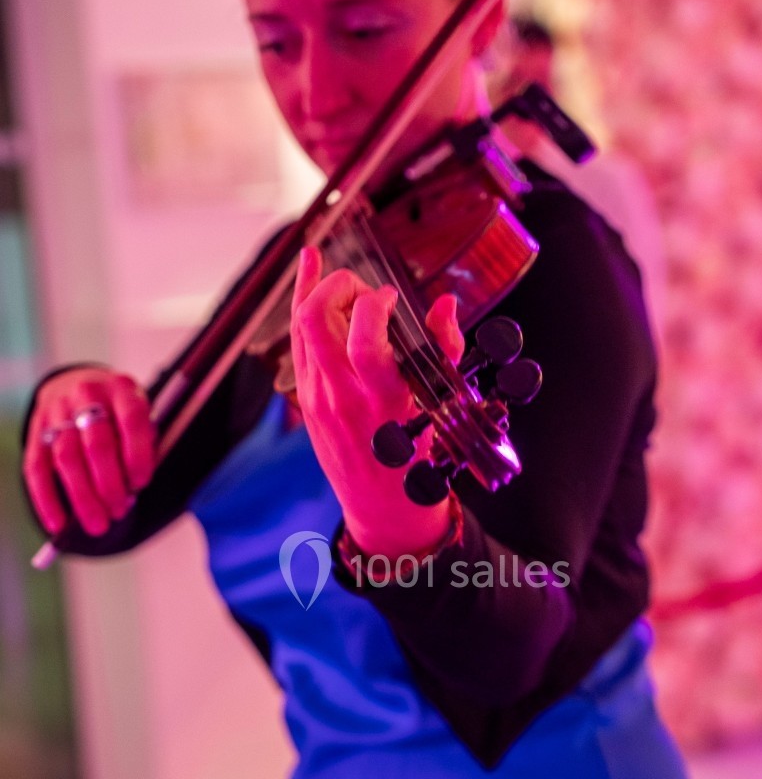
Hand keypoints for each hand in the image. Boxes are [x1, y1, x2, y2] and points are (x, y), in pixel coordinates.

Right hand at [23, 369, 155, 536]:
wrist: (81, 387)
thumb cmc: (119, 415)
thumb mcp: (140, 419)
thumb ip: (142, 447)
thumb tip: (131, 488)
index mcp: (122, 390)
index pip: (132, 421)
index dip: (137, 455)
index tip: (141, 484)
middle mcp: (87, 395)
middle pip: (96, 444)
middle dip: (109, 485)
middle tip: (119, 512)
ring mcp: (57, 412)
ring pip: (66, 458)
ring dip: (83, 497)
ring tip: (97, 525)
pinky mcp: (36, 431)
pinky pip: (36, 468)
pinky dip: (47, 499)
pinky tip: (58, 523)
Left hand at [290, 246, 463, 559]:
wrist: (383, 509)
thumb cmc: (417, 461)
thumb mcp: (439, 410)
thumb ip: (444, 352)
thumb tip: (445, 304)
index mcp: (380, 400)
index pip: (365, 337)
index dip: (376, 304)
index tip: (393, 298)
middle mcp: (341, 397)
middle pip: (317, 320)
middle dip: (338, 286)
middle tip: (364, 287)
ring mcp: (316, 398)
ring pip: (300, 326)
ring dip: (318, 290)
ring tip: (344, 281)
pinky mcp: (305, 399)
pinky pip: (298, 342)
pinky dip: (301, 303)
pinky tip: (308, 270)